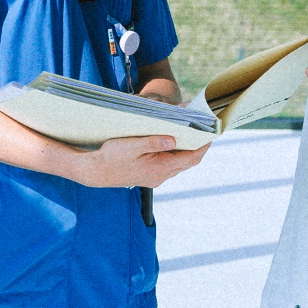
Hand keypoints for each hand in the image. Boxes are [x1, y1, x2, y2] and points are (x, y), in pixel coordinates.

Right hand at [69, 134, 208, 188]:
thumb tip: (173, 139)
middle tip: (205, 129)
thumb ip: (153, 142)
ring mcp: (156, 177)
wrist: (95, 172)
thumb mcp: (131, 145)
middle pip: (189, 160)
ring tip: (192, 132)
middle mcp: (162, 175)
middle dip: (198, 145)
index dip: (204, 145)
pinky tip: (173, 142)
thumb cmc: (111, 156)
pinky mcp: (150, 176)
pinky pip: (170, 164)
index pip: (192, 157)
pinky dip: (176, 153)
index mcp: (160, 167)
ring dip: (187, 149)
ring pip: (180, 163)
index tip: (213, 133)